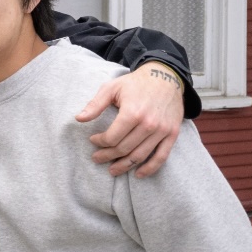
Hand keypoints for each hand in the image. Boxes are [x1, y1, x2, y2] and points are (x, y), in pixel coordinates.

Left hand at [77, 62, 184, 177]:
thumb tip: (79, 118)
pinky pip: (161, 156)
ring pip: (140, 155)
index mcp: (133, 112)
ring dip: (124, 165)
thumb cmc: (135, 83)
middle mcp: (149, 124)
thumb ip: (95, 104)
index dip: (99, 142)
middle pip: (124, 148)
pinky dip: (150, 168)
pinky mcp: (172, 134)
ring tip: (112, 169)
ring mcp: (162, 130)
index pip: (112, 137)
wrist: (166, 77)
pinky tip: (138, 173)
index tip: (93, 140)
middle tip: (97, 158)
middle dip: (107, 156)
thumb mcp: (112, 88)